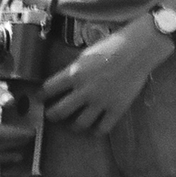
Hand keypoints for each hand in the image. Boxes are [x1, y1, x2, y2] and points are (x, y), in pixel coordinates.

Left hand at [41, 16, 173, 134]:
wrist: (136, 50)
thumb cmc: (111, 46)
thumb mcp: (86, 54)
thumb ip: (75, 69)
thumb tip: (67, 80)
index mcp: (74, 73)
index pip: (48, 89)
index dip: (41, 95)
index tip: (39, 98)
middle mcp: (83, 90)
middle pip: (59, 111)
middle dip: (52, 115)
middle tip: (51, 115)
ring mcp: (99, 102)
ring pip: (79, 124)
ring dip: (73, 125)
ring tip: (73, 124)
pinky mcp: (115, 110)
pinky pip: (102, 129)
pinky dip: (96, 131)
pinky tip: (95, 128)